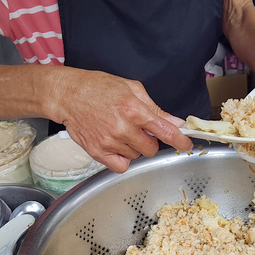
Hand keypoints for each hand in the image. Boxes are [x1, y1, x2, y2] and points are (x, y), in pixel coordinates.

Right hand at [53, 68, 192, 172]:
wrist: (68, 94)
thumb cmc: (98, 88)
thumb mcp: (131, 89)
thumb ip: (155, 108)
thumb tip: (175, 122)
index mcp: (134, 109)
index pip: (165, 131)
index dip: (180, 140)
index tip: (186, 145)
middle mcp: (123, 127)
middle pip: (151, 148)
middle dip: (150, 141)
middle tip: (138, 130)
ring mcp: (110, 141)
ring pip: (136, 156)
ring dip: (134, 148)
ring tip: (120, 132)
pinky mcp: (98, 152)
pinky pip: (121, 166)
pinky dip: (122, 159)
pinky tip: (116, 146)